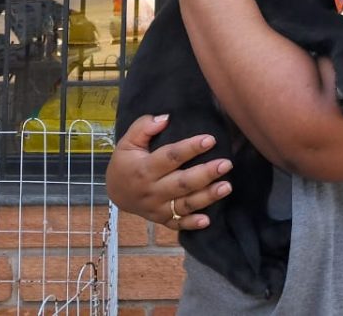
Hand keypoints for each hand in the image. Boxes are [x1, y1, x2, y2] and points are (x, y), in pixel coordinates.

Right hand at [105, 114, 233, 229]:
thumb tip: (165, 118)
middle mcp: (152, 191)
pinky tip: (207, 220)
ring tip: (227, 186)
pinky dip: (192, 224)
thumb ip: (144, 127)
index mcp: (144, 169)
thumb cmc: (126, 162)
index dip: (190, 148)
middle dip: (206, 174)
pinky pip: (178, 225)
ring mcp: (157, 208)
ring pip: (185, 205)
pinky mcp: (162, 220)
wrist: (115, 191)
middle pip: (182, 183)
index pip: (170, 157)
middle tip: (226, 164)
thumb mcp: (127, 142)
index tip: (210, 139)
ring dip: (207, 197)